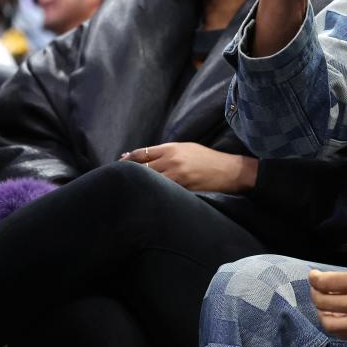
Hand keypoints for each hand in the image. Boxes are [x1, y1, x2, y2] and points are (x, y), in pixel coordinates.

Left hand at [120, 142, 256, 192]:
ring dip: (138, 186)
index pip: (141, 154)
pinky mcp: (183, 188)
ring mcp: (177, 175)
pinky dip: (152, 194)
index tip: (118, 166)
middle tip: (117, 182)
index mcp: (171, 148)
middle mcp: (171, 160)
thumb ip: (166, 153)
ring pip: (148, 181)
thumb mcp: (186, 149)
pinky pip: (161, 191)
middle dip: (128, 175)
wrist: (229, 170)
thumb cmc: (207, 159)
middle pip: (140, 168)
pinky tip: (145, 199)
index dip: (127, 160)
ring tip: (127, 192)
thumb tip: (142, 157)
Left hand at [308, 223, 346, 340]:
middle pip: (327, 304)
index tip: (313, 275)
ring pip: (332, 324)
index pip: (332, 284)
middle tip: (316, 287)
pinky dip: (334, 325)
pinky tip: (335, 314)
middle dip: (316, 294)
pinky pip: (344, 334)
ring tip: (323, 302)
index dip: (316, 279)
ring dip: (322, 312)